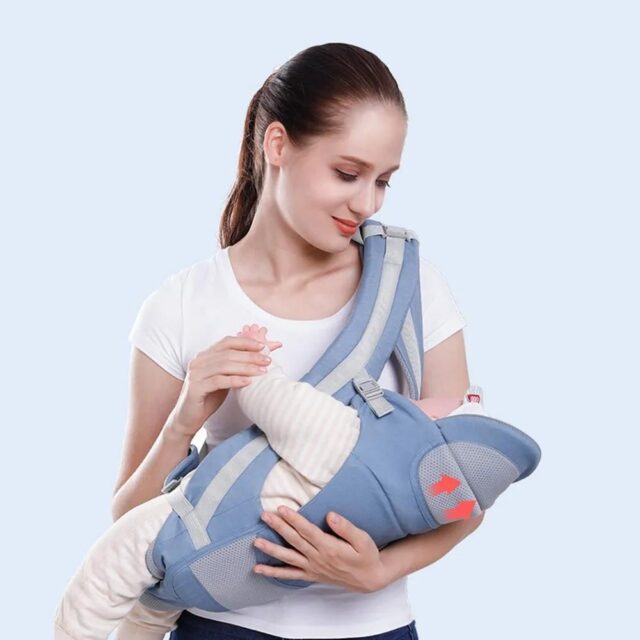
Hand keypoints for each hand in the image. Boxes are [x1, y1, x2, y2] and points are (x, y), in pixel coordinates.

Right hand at [170, 328, 282, 438]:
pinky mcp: (195, 388)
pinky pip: (218, 381)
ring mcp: (195, 374)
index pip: (227, 342)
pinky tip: (248, 382)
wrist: (188, 418)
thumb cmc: (209, 396)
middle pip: (228, 353)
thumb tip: (262, 354)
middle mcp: (199, 361)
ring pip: (224, 365)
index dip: (246, 342)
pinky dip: (235, 380)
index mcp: (205, 355)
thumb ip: (238, 366)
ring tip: (262, 371)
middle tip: (267, 360)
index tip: (263, 346)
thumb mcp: (225, 378)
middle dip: (250, 355)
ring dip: (246, 367)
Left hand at [253, 506, 387, 593]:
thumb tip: (330, 515)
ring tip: (256, 542)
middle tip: (265, 516)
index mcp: (329, 547)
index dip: (294, 519)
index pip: (307, 531)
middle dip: (278, 527)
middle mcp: (318, 558)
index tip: (282, 509)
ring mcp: (313, 568)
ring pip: (288, 558)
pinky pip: (289, 575)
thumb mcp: (363, 539)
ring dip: (271, 549)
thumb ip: (346, 528)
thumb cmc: (367, 556)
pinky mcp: (311, 574)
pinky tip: (259, 569)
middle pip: (294, 541)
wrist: (370, 579)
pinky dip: (274, 572)